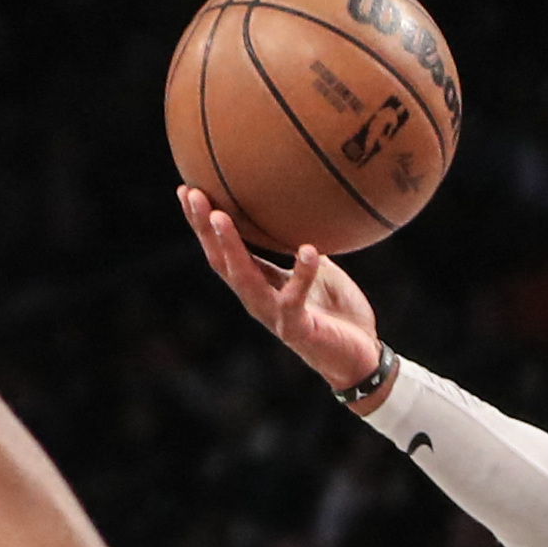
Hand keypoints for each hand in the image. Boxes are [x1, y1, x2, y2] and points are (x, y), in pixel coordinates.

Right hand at [177, 186, 384, 397]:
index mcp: (259, 283)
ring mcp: (274, 314)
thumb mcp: (320, 270)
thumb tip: (302, 206)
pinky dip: (303, 274)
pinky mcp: (297, 327)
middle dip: (204, 228)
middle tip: (192, 195)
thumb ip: (303, 247)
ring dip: (230, 246)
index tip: (187, 190)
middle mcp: (257, 298)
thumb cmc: (338, 313)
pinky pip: (296, 297)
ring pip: (243, 278)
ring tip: (220, 216)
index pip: (222, 250)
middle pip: (221, 261)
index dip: (202, 223)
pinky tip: (308, 250)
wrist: (359, 356)